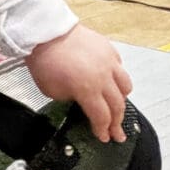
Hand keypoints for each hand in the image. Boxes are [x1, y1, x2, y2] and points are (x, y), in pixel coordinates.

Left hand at [26, 24, 131, 142]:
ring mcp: (108, 61)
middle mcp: (102, 76)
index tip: (104, 137)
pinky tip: (112, 82)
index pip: (101, 116)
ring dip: (122, 100)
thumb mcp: (51, 90)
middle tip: (117, 133)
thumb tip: (80, 102)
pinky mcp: (109, 49)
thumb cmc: (44, 59)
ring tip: (118, 107)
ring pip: (125, 86)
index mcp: (87, 89)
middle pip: (117, 105)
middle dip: (117, 123)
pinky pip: (120, 68)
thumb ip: (70, 99)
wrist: (45, 31)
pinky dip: (118, 78)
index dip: (103, 130)